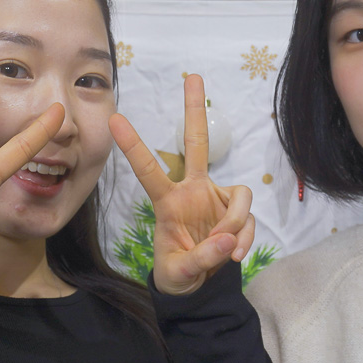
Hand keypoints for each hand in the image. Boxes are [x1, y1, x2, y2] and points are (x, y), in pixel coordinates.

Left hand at [110, 74, 256, 295]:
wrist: (200, 286)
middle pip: (196, 144)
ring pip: (241, 196)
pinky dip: (246, 237)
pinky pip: (249, 217)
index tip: (114, 119)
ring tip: (227, 251)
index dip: (133, 145)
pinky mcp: (236, 209)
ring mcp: (216, 197)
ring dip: (237, 225)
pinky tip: (234, 254)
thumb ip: (201, 259)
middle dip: (194, 111)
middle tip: (193, 76)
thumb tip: (227, 240)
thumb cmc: (179, 274)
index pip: (149, 170)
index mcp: (168, 202)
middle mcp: (192, 191)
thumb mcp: (180, 273)